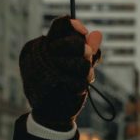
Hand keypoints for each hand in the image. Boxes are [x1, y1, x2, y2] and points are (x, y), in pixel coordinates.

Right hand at [19, 16, 102, 130]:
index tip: (84, 31)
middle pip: (76, 42)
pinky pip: (84, 80)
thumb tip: (98, 34)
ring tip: (82, 77)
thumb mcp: (71, 63)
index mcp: (41, 46)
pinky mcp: (58, 86)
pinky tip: (76, 89)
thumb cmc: (60, 84)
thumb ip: (85, 49)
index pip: (61, 25)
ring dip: (87, 71)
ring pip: (84, 62)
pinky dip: (84, 84)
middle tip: (86, 58)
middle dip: (86, 52)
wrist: (49, 114)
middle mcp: (41, 56)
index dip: (75, 26)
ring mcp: (48, 70)